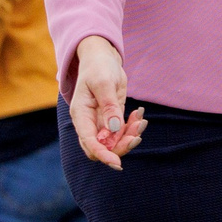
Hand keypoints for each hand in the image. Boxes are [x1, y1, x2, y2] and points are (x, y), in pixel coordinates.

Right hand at [69, 36, 145, 169]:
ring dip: (130, 136)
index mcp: (81, 115)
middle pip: (102, 147)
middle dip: (121, 146)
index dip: (103, 154)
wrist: (102, 58)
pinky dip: (133, 127)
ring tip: (141, 120)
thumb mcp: (103, 83)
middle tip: (137, 135)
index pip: (89, 142)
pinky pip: (123, 132)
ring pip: (115, 141)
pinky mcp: (112, 118)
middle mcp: (89, 122)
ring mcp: (101, 122)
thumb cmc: (98, 67)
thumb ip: (109, 106)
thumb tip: (114, 129)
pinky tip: (139, 114)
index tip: (118, 163)